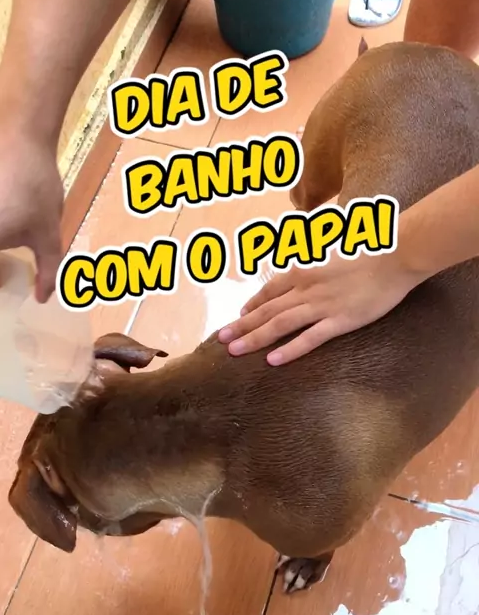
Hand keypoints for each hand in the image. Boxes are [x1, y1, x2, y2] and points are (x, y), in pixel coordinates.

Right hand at [0, 123, 63, 301]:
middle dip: (0, 267)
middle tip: (7, 274)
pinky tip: (5, 225)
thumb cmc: (35, 188)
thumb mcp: (47, 234)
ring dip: (0, 245)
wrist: (21, 138)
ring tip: (8, 251)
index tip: (5, 291)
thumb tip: (41, 298)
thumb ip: (47, 270)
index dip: (0, 288)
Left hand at [219, 249, 419, 364]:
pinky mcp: (339, 321)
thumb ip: (314, 264)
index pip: (270, 290)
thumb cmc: (368, 254)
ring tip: (235, 351)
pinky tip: (273, 361)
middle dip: (241, 325)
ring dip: (255, 338)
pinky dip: (290, 350)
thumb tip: (304, 269)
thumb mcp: (332, 255)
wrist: (394, 256)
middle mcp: (306, 289)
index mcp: (304, 271)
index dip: (251, 304)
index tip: (238, 316)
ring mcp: (322, 306)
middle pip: (267, 310)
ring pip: (280, 324)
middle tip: (220, 339)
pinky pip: (310, 338)